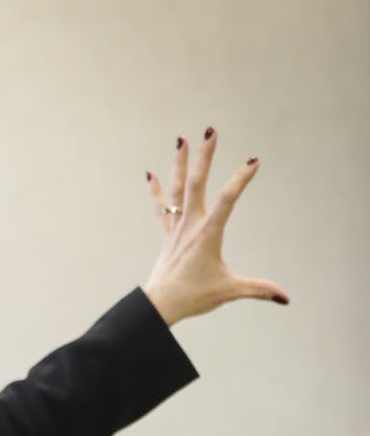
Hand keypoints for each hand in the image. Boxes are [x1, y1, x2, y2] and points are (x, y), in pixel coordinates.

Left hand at [142, 128, 287, 325]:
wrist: (160, 305)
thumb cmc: (195, 297)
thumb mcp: (230, 291)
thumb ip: (259, 290)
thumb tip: (286, 299)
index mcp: (208, 234)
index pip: (227, 200)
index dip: (240, 179)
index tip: (254, 161)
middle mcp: (190, 225)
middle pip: (197, 183)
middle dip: (205, 156)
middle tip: (210, 130)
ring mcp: (176, 228)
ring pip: (177, 190)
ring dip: (179, 163)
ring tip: (180, 139)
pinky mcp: (168, 234)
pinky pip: (161, 207)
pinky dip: (156, 190)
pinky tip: (150, 172)